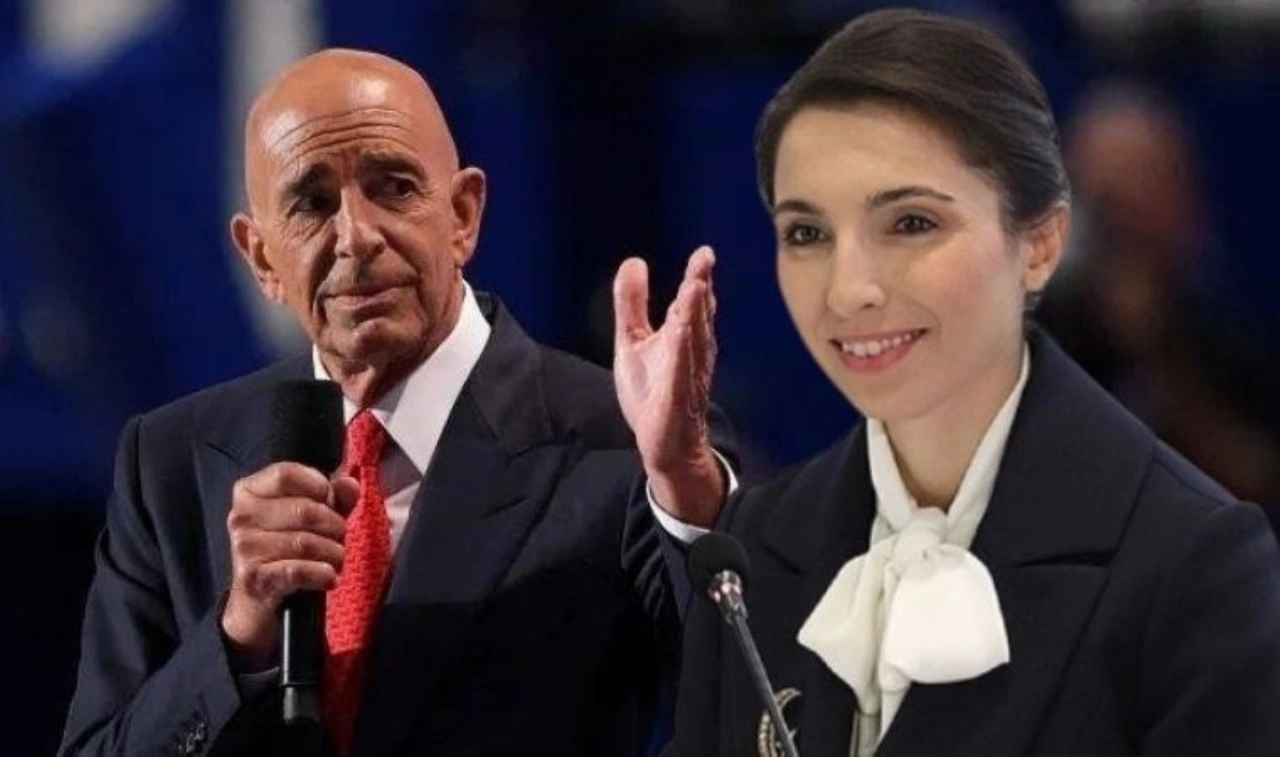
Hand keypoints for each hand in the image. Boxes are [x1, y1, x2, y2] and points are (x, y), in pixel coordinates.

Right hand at [220, 463, 358, 669]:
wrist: (256, 600)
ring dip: (333, 553)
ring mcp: (245, 548)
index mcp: (248, 492)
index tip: (331, 502)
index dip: (319, 486)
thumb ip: (333, 498)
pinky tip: (329, 578)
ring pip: (307, 542)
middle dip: (334, 526)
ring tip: (335, 560)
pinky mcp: (253, 577)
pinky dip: (323, 574)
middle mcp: (241, 516)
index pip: (286, 473)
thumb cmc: (286, 549)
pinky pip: (300, 570)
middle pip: (304, 509)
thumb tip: (351, 483)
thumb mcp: (309, 518)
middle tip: (338, 539)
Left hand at [613, 245, 724, 525]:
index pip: (691, 302)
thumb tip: (634, 261)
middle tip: (706, 258)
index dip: (697, 277)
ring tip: (696, 286)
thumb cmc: (654, 391)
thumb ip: (633, 303)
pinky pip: (681, 373)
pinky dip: (683, 354)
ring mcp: (686, 374)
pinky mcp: (677, 397)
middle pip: (696, 314)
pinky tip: (682, 334)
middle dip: (700, 287)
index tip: (704, 253)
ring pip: (692, 339)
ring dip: (696, 314)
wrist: (662, 442)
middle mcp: (691, 351)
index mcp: (682, 335)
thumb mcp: (633, 340)